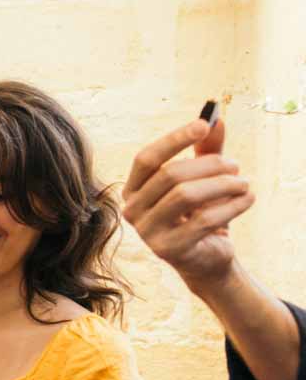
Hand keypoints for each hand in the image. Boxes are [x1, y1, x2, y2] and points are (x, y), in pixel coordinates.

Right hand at [122, 118, 253, 290]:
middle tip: (235, 165)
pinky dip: (232, 205)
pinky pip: (204, 220)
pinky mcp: (169, 250)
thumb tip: (217, 120)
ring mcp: (147, 232)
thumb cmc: (200, 214)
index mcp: (133, 190)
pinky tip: (248, 199)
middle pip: (169, 174)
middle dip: (209, 164)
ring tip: (244, 183)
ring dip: (222, 184)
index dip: (174, 139)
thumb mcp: (203, 179)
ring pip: (185, 196)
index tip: (203, 125)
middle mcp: (132, 211)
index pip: (146, 158)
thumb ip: (206, 150)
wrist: (206, 258)